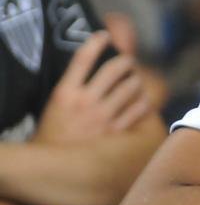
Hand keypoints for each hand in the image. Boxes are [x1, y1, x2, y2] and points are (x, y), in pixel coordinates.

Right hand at [35, 32, 151, 143]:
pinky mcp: (115, 132)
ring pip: (131, 86)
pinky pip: (139, 109)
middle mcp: (84, 102)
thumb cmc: (53, 135)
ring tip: (134, 82)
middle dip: (126, 61)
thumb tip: (94, 67)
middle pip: (115, 67)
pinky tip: (139, 102)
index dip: (97, 41)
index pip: (83, 58)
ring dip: (136, 80)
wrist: (51, 169)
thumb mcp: (55, 106)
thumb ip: (73, 87)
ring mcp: (101, 117)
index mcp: (64, 93)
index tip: (104, 36)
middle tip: (127, 63)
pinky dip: (142, 102)